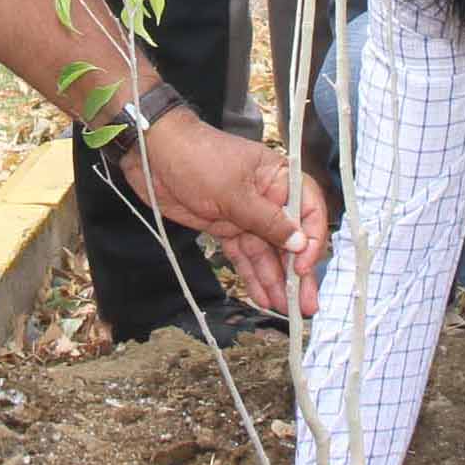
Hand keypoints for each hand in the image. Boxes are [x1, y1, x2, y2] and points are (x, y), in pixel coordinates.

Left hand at [121, 109, 323, 315]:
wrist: (153, 155)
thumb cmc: (197, 159)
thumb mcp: (234, 192)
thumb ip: (267, 221)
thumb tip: (299, 243)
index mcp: (278, 178)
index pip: (309, 210)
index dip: (311, 240)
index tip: (302, 266)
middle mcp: (267, 197)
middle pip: (290, 239)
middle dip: (297, 272)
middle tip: (305, 304)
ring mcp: (246, 215)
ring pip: (267, 252)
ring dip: (276, 280)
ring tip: (286, 310)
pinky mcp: (226, 227)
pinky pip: (244, 255)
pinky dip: (253, 275)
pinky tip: (264, 296)